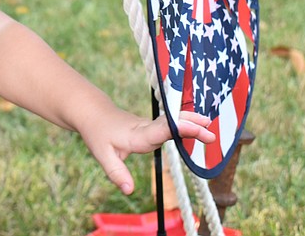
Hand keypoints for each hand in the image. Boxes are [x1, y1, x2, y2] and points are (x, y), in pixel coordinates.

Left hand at [81, 109, 213, 194]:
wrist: (94, 113)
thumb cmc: (98, 134)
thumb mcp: (103, 155)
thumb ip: (117, 173)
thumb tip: (129, 190)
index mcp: (136, 135)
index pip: (159, 131)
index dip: (176, 128)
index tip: (191, 128)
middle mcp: (146, 127)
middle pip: (171, 124)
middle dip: (190, 126)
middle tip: (210, 134)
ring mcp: (150, 125)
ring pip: (173, 120)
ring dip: (191, 121)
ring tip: (210, 125)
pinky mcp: (152, 125)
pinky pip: (171, 122)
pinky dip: (186, 121)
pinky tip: (200, 122)